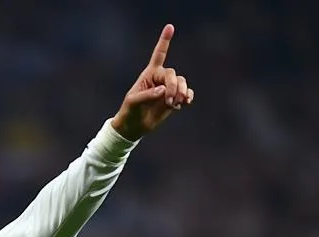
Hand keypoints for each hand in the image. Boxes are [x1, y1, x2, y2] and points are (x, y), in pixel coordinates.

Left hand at [111, 24, 193, 141]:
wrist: (133, 127)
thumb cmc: (130, 111)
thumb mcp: (133, 102)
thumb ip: (147, 95)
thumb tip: (163, 91)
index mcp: (149, 74)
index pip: (159, 55)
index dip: (164, 41)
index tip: (170, 27)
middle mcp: (160, 78)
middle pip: (173, 75)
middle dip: (173, 86)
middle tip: (170, 101)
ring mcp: (168, 88)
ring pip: (182, 82)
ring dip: (181, 92)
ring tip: (176, 104)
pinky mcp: (174, 99)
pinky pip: (187, 93)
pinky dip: (188, 96)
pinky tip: (186, 102)